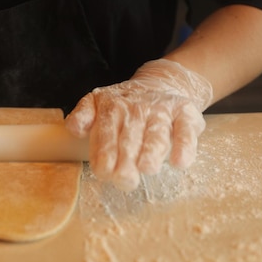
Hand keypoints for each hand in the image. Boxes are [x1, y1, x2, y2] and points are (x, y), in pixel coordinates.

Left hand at [65, 59, 212, 190]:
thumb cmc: (125, 106)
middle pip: (130, 137)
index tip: (103, 172)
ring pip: (157, 134)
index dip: (104, 153)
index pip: (105, 132)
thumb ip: (82, 115)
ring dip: (152, 151)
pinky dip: (185, 146)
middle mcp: (137, 108)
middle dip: (125, 159)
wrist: (163, 82)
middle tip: (122, 179)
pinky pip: (186, 130)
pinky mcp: (186, 113)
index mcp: (112, 107)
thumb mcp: (97, 102)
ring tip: (147, 168)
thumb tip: (75, 128)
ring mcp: (162, 111)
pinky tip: (179, 162)